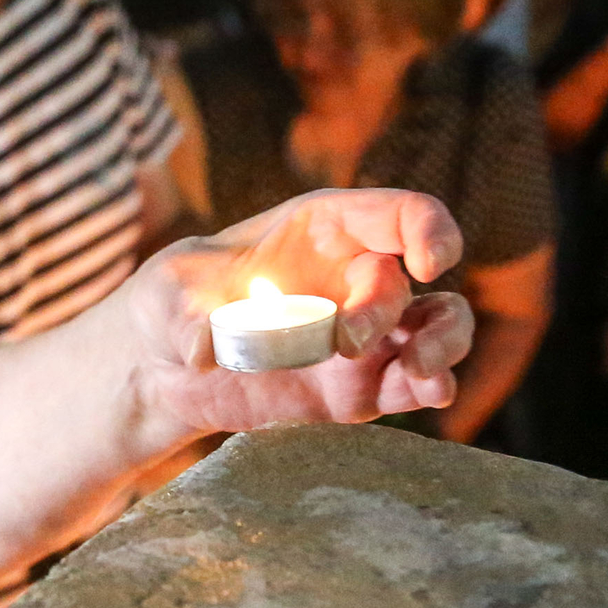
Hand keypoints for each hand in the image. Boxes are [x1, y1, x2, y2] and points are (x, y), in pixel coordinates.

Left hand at [123, 189, 472, 441]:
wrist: (164, 366)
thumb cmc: (175, 301)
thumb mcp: (169, 295)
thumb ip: (191, 315)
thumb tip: (206, 349)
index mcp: (324, 229)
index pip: (397, 214)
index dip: (427, 230)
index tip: (427, 263)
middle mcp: (354, 276)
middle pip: (403, 281)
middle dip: (385, 311)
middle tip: (346, 344)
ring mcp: (366, 333)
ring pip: (438, 324)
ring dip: (442, 345)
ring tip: (420, 373)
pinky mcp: (362, 384)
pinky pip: (413, 381)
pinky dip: (430, 385)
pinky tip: (430, 393)